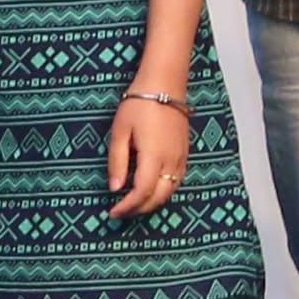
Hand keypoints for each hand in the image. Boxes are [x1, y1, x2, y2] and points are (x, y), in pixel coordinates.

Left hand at [106, 77, 194, 219]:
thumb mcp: (120, 132)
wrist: (164, 86)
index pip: (142, 192)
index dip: (127, 206)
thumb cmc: (139, 105)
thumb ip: (117, 162)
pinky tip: (150, 190)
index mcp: (154, 157)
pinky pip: (176, 182)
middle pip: (158, 198)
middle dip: (140, 209)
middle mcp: (171, 162)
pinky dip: (163, 192)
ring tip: (133, 204)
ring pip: (170, 192)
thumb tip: (115, 188)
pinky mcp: (184, 154)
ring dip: (152, 202)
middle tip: (122, 212)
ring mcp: (181, 158)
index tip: (113, 212)